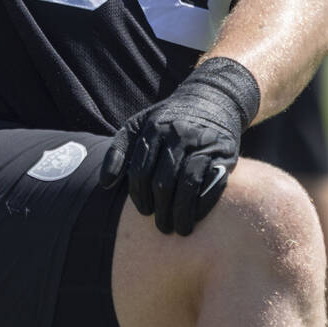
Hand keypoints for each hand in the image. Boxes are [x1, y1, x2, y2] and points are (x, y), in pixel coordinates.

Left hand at [100, 57, 258, 235]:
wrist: (213, 98)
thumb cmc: (169, 119)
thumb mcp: (140, 124)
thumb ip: (119, 150)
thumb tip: (104, 184)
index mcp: (153, 128)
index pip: (139, 170)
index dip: (138, 196)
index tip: (142, 211)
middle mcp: (177, 134)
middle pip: (162, 182)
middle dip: (159, 210)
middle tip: (160, 226)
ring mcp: (201, 143)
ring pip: (185, 186)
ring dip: (180, 213)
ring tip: (178, 228)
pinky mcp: (222, 153)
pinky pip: (210, 184)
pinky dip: (202, 204)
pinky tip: (196, 216)